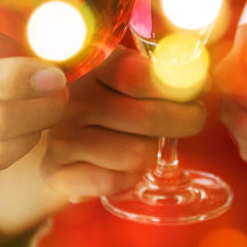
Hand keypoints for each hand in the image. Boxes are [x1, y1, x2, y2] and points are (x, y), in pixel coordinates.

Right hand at [40, 45, 207, 202]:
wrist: (44, 133)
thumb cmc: (102, 97)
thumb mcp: (123, 70)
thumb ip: (157, 71)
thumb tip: (202, 80)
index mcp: (88, 65)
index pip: (142, 75)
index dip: (179, 86)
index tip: (197, 91)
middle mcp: (69, 99)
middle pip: (148, 117)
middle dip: (184, 120)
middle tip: (192, 119)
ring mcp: (59, 136)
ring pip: (137, 154)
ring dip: (152, 153)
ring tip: (146, 143)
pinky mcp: (55, 172)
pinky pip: (114, 181)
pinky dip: (129, 177)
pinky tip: (124, 167)